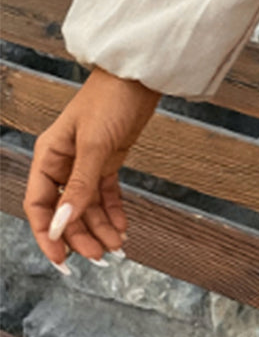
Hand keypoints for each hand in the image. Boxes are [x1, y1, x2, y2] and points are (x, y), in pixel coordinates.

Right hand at [24, 66, 161, 272]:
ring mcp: (86, 162)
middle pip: (65, 210)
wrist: (140, 77)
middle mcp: (64, 162)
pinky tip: (122, 229)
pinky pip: (105, 194)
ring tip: (117, 247)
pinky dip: (113, 213)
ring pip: (87, 206)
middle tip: (100, 257)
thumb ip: (79, 186)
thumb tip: (61, 223)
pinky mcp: (108, 160)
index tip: (62, 259)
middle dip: (81, 235)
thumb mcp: (94, 145)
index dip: (47, 234)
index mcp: (49, 156)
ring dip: (100, 228)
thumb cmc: (111, 99)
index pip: (39, 204)